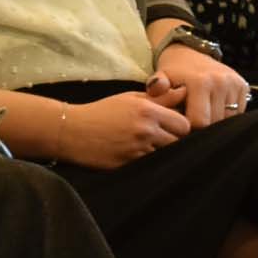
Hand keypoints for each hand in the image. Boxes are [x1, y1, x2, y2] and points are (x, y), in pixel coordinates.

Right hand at [51, 93, 188, 169]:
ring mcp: (137, 150)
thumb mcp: (131, 98)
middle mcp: (146, 131)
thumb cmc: (103, 111)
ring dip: (161, 152)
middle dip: (174, 141)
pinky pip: (149, 165)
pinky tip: (136, 154)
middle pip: (178, 142)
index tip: (172, 126)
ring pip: (165, 155)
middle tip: (162, 138)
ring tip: (146, 146)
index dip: (180, 126)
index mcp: (148, 111)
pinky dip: (147, 161)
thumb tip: (184, 92)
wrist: (73, 131)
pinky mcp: (129, 165)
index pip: (184, 125)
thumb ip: (161, 98)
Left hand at [150, 45, 249, 128]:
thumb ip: (157, 86)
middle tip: (191, 120)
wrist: (190, 53)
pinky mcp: (244, 87)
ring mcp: (234, 84)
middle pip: (214, 123)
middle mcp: (221, 82)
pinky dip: (226, 116)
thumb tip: (157, 88)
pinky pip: (237, 113)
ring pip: (227, 120)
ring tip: (202, 113)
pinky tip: (214, 108)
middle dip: (202, 128)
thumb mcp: (161, 76)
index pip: (199, 122)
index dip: (189, 129)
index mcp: (200, 81)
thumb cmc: (174, 71)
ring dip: (215, 122)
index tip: (182, 124)